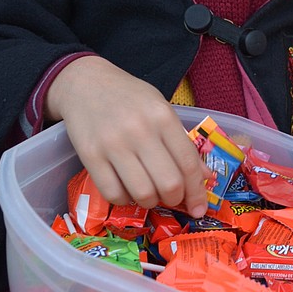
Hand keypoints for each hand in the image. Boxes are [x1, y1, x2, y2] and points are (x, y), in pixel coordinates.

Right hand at [45, 57, 209, 216]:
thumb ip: (183, 143)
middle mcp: (140, 130)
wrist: (85, 83)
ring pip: (142, 193)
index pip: (188, 164)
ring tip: (149, 193)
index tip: (199, 208)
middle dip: (175, 199)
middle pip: (168, 183)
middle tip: (171, 197)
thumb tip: (207, 177)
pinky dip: (124, 200)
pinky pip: (112, 193)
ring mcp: (113, 144)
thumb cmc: (130, 98)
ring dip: (150, 202)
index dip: (197, 192)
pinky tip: (126, 190)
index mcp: (162, 117)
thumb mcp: (162, 110)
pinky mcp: (89, 156)